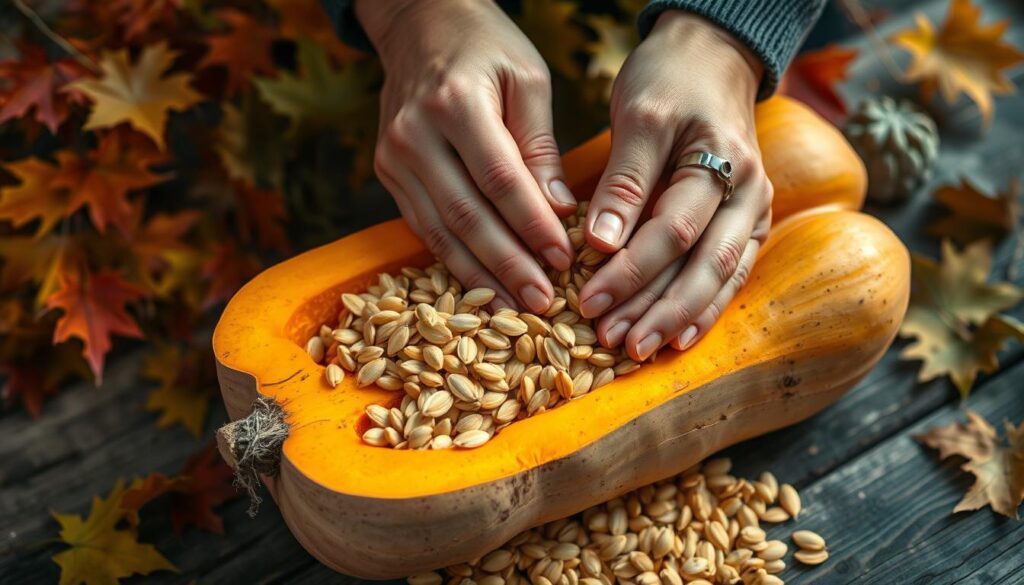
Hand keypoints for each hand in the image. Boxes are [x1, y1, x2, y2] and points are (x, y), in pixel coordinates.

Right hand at [357, 0, 576, 312]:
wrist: (420, 25)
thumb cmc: (486, 48)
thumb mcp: (527, 79)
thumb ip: (540, 146)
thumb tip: (559, 210)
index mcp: (455, 103)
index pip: (499, 180)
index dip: (532, 225)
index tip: (563, 260)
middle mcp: (414, 134)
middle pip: (466, 215)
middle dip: (507, 264)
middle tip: (542, 303)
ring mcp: (393, 157)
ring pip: (439, 230)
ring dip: (479, 275)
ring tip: (515, 309)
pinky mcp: (388, 173)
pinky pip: (423, 226)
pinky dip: (452, 260)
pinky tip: (481, 287)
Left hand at [579, 11, 773, 360]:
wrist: (713, 57)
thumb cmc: (671, 79)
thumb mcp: (640, 115)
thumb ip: (625, 181)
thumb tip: (600, 244)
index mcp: (723, 162)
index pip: (673, 231)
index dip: (630, 270)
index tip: (586, 299)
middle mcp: (748, 193)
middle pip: (703, 265)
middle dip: (656, 308)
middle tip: (613, 340)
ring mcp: (752, 212)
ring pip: (720, 278)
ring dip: (677, 317)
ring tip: (637, 348)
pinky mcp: (745, 225)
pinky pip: (728, 275)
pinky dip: (703, 308)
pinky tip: (678, 338)